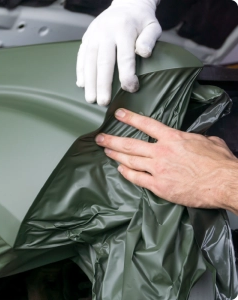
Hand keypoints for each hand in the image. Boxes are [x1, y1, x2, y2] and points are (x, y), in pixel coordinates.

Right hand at [76, 0, 161, 105]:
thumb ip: (149, 39)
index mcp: (124, 29)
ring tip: (90, 99)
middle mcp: (106, 32)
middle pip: (103, 62)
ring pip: (89, 61)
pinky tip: (81, 85)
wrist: (125, 4)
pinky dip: (80, 71)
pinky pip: (81, 56)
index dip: (127, 75)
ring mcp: (94, 35)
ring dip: (89, 82)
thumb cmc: (140, 20)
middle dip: (103, 84)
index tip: (130, 89)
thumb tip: (144, 54)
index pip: (124, 56)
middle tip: (103, 102)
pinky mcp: (86, 37)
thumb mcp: (152, 26)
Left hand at [95, 108, 237, 213]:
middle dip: (112, 140)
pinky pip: (137, 178)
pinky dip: (127, 173)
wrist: (224, 183)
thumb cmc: (218, 162)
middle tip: (100, 138)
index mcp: (172, 138)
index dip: (130, 118)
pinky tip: (120, 169)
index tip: (118, 114)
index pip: (146, 124)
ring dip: (116, 155)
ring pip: (130, 160)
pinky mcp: (159, 186)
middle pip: (130, 144)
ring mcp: (158, 169)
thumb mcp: (208, 142)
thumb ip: (194, 138)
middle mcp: (161, 152)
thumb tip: (194, 138)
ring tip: (106, 151)